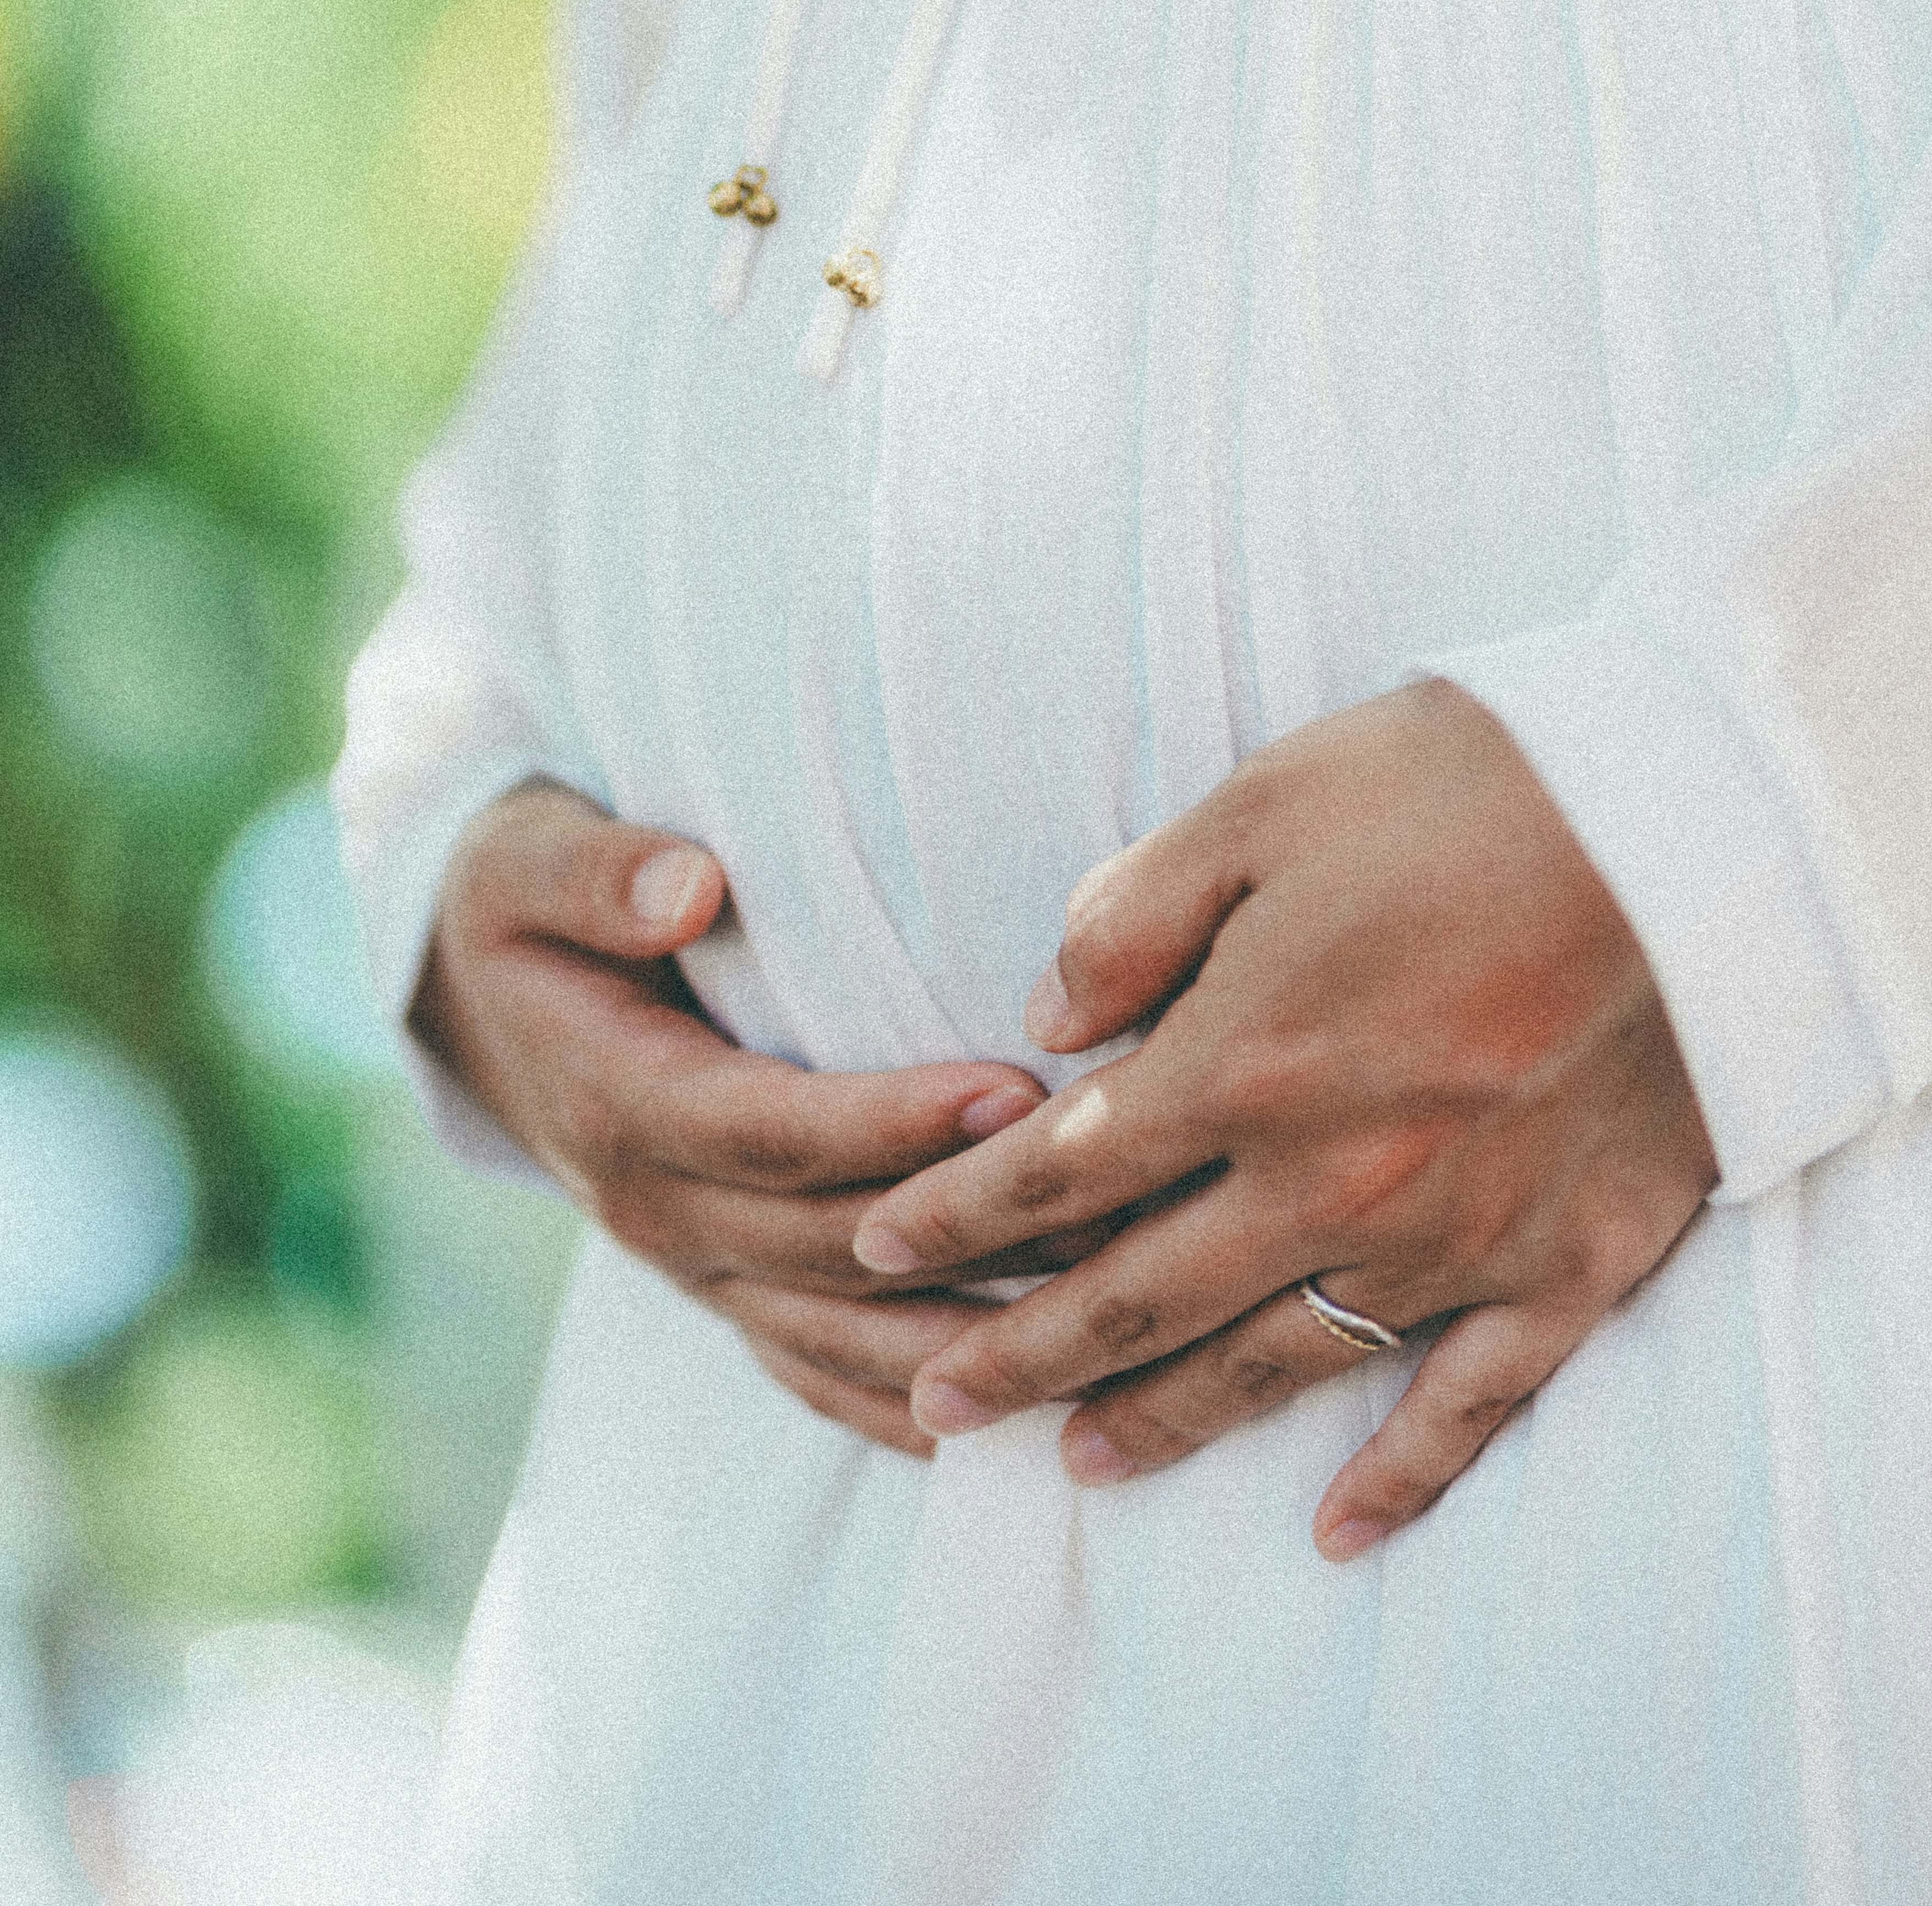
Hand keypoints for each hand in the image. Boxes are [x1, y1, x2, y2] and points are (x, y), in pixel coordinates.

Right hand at [411, 779, 1047, 1455]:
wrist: (470, 1002)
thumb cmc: (519, 908)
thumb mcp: (523, 862)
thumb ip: (598, 874)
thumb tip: (688, 885)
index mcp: (621, 1107)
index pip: (776, 1132)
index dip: (892, 1124)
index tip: (1012, 1090)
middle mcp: (659, 1212)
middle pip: (832, 1245)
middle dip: (971, 1226)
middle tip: (1111, 1186)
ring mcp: (692, 1270)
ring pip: (842, 1338)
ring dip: (970, 1338)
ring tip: (1105, 1306)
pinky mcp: (722, 1293)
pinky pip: (820, 1375)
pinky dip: (912, 1406)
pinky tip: (1017, 1420)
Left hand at [850, 682, 1717, 1547]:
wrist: (1704, 829)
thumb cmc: (1469, 786)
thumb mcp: (1266, 798)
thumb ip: (1138, 914)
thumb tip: (1044, 1021)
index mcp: (1246, 1061)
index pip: (1056, 1168)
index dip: (957, 1213)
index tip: (876, 1244)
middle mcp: (1331, 1182)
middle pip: (1136, 1298)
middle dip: (1017, 1354)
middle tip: (927, 1404)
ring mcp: (1452, 1245)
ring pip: (1272, 1367)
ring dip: (1162, 1422)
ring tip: (1073, 1464)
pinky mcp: (1564, 1270)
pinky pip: (1464, 1409)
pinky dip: (1397, 1483)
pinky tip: (1336, 1533)